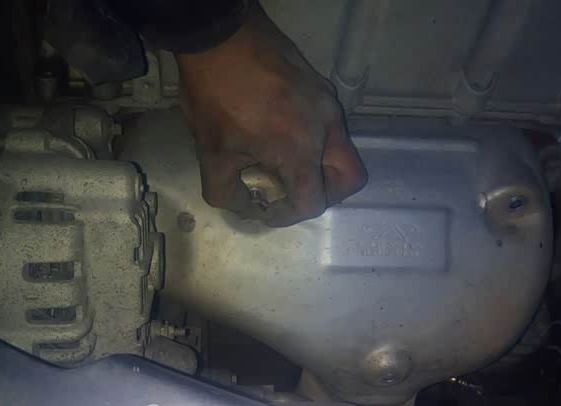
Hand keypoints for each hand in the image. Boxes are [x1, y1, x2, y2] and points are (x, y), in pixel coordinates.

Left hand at [175, 4, 366, 226]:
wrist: (219, 35)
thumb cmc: (214, 95)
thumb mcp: (210, 154)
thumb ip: (227, 193)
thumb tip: (244, 205)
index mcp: (300, 151)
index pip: (313, 202)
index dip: (289, 215)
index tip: (268, 210)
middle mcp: (326, 129)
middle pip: (350, 179)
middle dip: (325, 194)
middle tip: (293, 193)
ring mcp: (328, 104)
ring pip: (342, 150)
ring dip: (319, 166)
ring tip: (281, 162)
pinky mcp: (321, 86)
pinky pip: (329, 125)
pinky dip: (314, 141)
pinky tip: (280, 133)